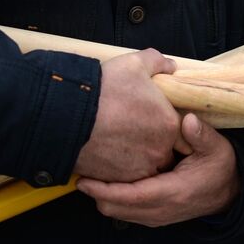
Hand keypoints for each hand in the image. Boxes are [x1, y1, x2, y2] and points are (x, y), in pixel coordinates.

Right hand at [73, 48, 179, 182]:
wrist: (68, 115)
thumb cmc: (105, 88)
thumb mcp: (135, 63)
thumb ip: (158, 62)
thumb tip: (169, 66)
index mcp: (169, 124)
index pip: (175, 126)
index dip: (161, 120)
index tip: (147, 116)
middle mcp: (160, 151)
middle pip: (164, 149)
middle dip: (152, 142)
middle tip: (133, 130)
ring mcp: (139, 169)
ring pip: (145, 166)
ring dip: (137, 158)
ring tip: (119, 143)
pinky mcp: (118, 182)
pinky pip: (126, 179)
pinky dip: (119, 169)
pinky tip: (108, 154)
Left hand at [77, 113, 240, 226]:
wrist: (229, 192)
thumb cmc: (220, 167)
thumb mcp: (217, 148)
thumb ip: (202, 135)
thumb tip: (188, 120)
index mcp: (174, 193)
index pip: (131, 196)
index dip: (104, 189)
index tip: (84, 178)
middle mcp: (161, 210)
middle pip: (116, 208)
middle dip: (96, 192)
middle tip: (80, 170)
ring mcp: (156, 217)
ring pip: (117, 212)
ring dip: (102, 196)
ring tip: (89, 173)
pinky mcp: (153, 216)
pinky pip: (125, 212)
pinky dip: (112, 199)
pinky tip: (107, 180)